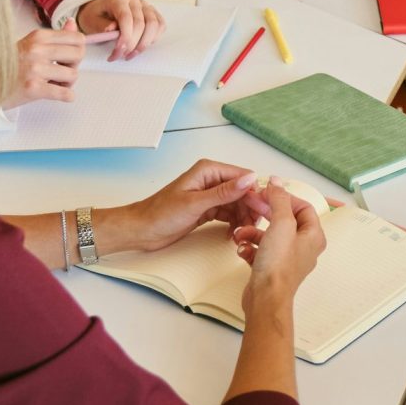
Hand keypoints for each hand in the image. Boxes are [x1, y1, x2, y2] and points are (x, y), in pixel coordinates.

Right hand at [5, 21, 87, 107]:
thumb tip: (73, 23)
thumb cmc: (9, 64)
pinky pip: (65, 94)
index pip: (77, 38)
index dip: (77, 50)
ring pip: (73, 75)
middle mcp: (37, 50)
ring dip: (67, 83)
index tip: (67, 57)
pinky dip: (66, 97)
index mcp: (38, 36)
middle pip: (78, 55)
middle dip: (74, 66)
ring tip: (53, 84)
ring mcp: (35, 69)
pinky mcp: (32, 88)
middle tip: (62, 72)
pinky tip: (57, 94)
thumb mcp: (30, 43)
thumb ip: (55, 35)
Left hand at [76, 0, 165, 60]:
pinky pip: (160, 25)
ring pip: (154, 25)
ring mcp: (145, 5)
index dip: (124, 37)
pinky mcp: (152, 12)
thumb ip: (102, 26)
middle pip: (140, 23)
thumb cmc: (97, 16)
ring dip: (144, 44)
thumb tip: (112, 31)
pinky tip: (141, 44)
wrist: (102, 11)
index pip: (126, 17)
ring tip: (132, 54)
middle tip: (122, 56)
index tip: (118, 51)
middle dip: (132, 44)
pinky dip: (153, 38)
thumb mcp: (92, 21)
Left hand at [96, 160, 268, 255]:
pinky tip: (232, 234)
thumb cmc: (161, 214)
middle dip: (250, 208)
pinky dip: (233, 223)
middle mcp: (211, 180)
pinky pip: (228, 214)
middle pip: (242, 191)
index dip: (255, 193)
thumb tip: (250, 179)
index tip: (264, 210)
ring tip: (242, 232)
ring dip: (242, 218)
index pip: (242, 177)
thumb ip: (224, 192)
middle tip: (255, 226)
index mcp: (208, 170)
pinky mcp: (206, 209)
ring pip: (237, 204)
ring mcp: (209, 195)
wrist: (141, 231)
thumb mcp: (196, 203)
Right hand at [234, 184, 326, 311]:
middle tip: (250, 204)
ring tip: (240, 234)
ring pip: (268, 235)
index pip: (302, 207)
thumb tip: (277, 183)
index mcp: (313, 236)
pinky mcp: (271, 268)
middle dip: (265, 212)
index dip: (284, 197)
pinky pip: (260, 250)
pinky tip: (242, 250)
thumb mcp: (281, 224)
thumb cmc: (278, 265)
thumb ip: (280, 200)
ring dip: (252, 231)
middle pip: (284, 219)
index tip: (267, 191)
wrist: (265, 298)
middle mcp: (303, 247)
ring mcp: (287, 258)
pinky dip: (250, 247)